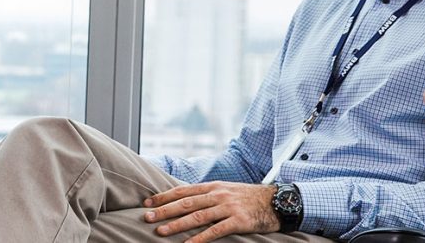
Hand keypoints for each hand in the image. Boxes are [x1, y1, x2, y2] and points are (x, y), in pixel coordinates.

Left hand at [141, 182, 279, 242]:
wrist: (278, 201)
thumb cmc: (249, 198)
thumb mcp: (227, 190)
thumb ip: (208, 194)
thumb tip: (186, 199)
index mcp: (213, 186)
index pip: (183, 190)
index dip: (164, 196)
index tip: (148, 202)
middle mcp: (218, 195)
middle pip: (186, 203)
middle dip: (164, 210)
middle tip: (147, 217)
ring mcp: (228, 208)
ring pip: (197, 216)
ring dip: (177, 225)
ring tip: (161, 231)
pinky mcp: (238, 221)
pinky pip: (215, 231)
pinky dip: (199, 239)